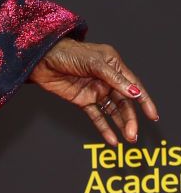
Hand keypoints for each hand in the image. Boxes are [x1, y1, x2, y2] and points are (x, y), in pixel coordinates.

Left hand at [28, 37, 159, 145]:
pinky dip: (105, 128)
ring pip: (113, 111)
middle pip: (124, 101)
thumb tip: (135, 93)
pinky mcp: (83, 100)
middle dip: (130, 118)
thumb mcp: (94, 63)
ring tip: (128, 138)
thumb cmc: (67, 53)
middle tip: (133, 134)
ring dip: (121, 124)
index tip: (152, 115)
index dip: (144, 100)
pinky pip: (97, 116)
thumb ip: (115, 79)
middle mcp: (106, 78)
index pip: (133, 85)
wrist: (41, 60)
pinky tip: (112, 139)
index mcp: (113, 65)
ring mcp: (95, 90)